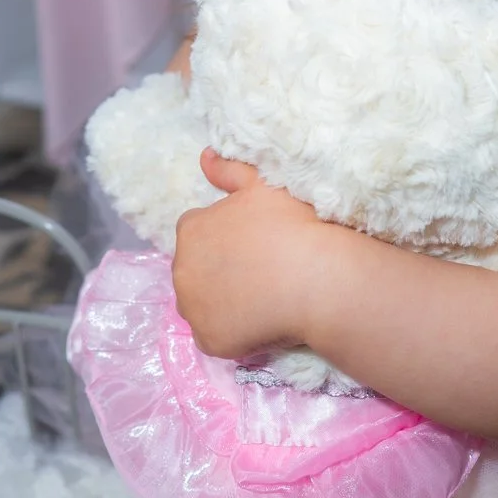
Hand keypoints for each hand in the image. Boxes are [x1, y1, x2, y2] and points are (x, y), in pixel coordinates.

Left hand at [170, 149, 328, 361]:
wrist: (317, 277)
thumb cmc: (293, 226)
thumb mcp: (263, 186)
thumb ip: (229, 170)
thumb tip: (203, 157)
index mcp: (191, 229)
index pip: (197, 234)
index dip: (225, 240)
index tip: (253, 246)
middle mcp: (181, 269)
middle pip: (195, 271)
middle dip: (218, 272)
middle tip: (259, 274)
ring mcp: (193, 308)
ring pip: (202, 306)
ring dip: (222, 304)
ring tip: (262, 301)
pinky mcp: (209, 340)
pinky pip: (215, 337)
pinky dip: (232, 334)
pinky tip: (261, 324)